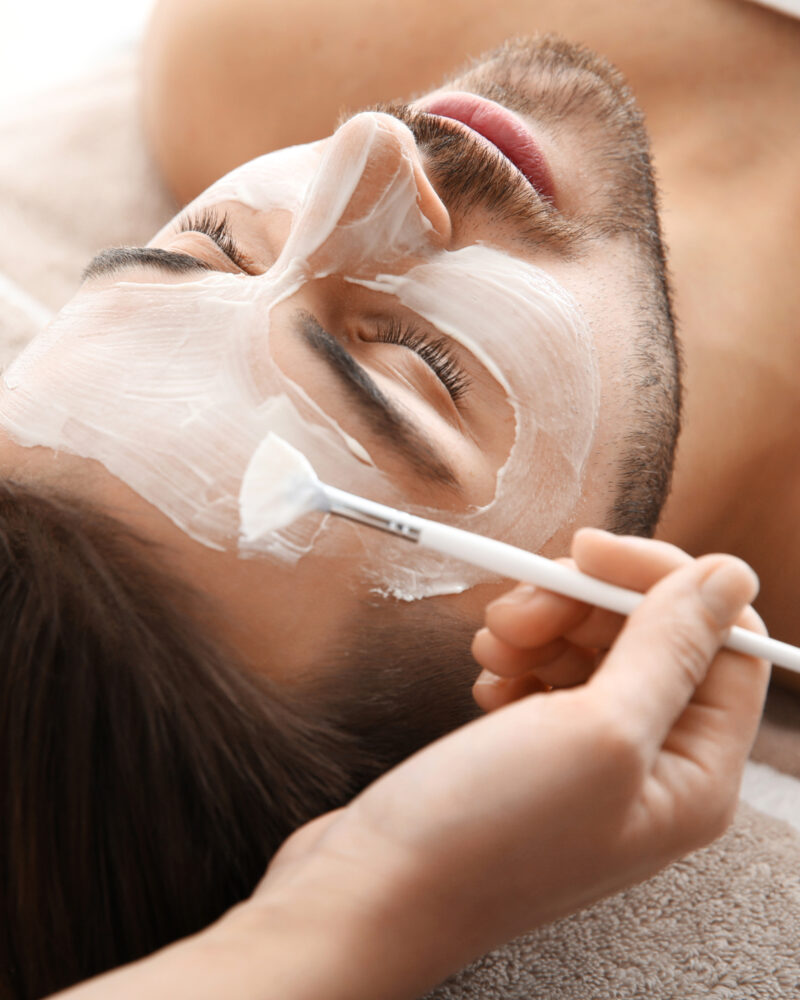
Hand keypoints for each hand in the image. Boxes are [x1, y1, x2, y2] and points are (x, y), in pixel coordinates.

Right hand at [252, 529, 769, 994]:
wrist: (373, 889)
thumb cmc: (486, 835)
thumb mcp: (597, 731)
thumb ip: (672, 648)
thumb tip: (731, 575)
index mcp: (696, 773)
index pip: (722, 638)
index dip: (661, 580)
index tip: (589, 552)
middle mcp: (654, 767)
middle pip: (652, 634)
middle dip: (585, 602)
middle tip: (522, 607)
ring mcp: (593, 760)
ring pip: (594, 646)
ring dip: (544, 626)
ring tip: (493, 647)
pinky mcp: (539, 752)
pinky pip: (550, 673)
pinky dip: (519, 657)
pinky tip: (488, 677)